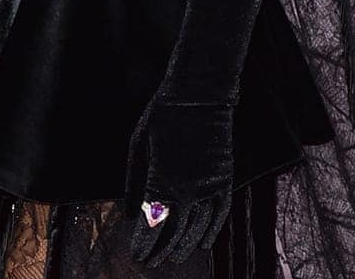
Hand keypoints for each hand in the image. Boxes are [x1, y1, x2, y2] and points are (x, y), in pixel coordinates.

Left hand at [126, 97, 232, 266]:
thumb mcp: (138, 144)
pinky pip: (219, 216)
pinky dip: (210, 233)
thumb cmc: (162, 115)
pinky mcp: (224, 180)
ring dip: (182, 247)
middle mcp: (188, 189)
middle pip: (173, 232)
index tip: (135, 256)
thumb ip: (134, 181)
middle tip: (148, 263)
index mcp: (162, 180)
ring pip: (196, 229)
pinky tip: (201, 246)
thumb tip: (130, 213)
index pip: (152, 224)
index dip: (143, 244)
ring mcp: (209, 186)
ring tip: (170, 259)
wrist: (198, 93)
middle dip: (159, 250)